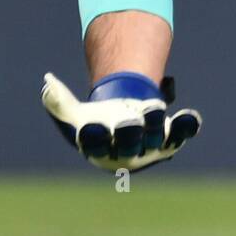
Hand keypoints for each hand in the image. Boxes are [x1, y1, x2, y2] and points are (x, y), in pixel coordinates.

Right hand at [41, 71, 200, 170]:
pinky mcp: (169, 139)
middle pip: (128, 147)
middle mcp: (126, 154)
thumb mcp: (73, 113)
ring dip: (154, 124)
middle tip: (128, 122)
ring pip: (154, 140)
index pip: (96, 146)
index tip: (92, 126)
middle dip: (129, 135)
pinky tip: (188, 117)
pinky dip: (185, 127)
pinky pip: (179, 135)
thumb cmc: (97, 121)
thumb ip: (57, 100)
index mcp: (100, 149)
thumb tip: (47, 81)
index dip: (95, 138)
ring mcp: (150, 148)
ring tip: (153, 105)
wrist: (125, 124)